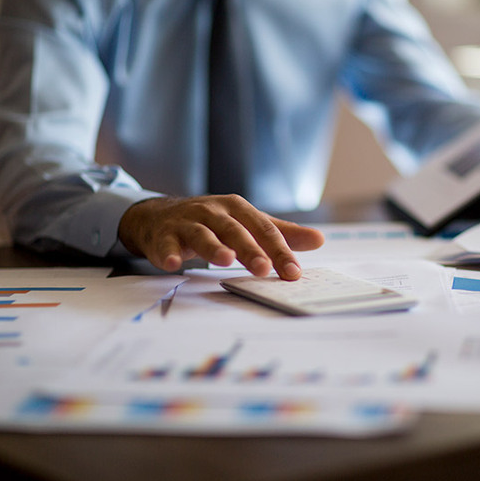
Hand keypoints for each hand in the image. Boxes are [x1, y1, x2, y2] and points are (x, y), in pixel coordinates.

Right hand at [118, 195, 324, 278]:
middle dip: (250, 249)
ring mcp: (187, 222)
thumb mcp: (246, 223)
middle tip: (264, 269)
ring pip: (202, 234)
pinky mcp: (163, 235)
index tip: (293, 272)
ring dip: (213, 247)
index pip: (263, 229)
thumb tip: (319, 239)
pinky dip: (169, 253)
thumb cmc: (211, 221)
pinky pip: (166, 245)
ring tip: (225, 261)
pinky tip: (173, 265)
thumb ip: (280, 233)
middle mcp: (213, 211)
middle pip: (235, 230)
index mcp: (237, 208)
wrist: (160, 215)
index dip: (279, 250)